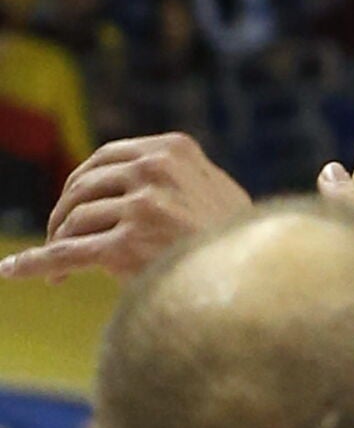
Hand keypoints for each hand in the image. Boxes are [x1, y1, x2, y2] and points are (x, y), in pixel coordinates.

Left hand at [0, 133, 251, 280]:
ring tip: (60, 271)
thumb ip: (176, 175)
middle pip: (82, 187)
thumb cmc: (236, 240)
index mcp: (174, 150)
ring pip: (74, 224)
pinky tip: (12, 270)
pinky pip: (64, 255)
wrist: (255, 277)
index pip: (107, 157)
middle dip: (64, 214)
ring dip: (59, 246)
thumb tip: (134, 174)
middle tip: (60, 238)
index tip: (73, 204)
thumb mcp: (213, 189)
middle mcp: (155, 171)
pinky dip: (33, 264)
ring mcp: (141, 207)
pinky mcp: (125, 246)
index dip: (83, 182)